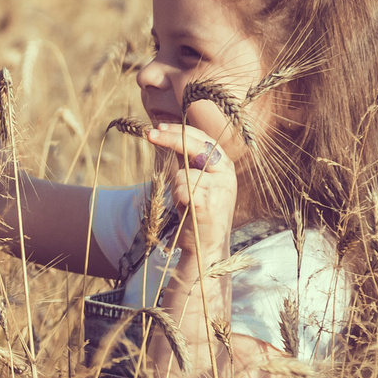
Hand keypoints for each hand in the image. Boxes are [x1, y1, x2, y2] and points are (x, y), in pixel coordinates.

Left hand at [142, 120, 235, 273]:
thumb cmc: (199, 214)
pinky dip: (178, 199)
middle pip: (194, 146)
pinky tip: (186, 210)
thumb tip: (170, 135)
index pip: (203, 140)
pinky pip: (182, 189)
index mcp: (225, 166)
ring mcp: (220, 189)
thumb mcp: (197, 183)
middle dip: (170, 139)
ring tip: (185, 204)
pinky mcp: (208, 203)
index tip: (159, 129)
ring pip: (182, 173)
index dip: (180, 132)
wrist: (208, 248)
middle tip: (150, 135)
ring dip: (176, 188)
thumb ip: (189, 162)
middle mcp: (226, 174)